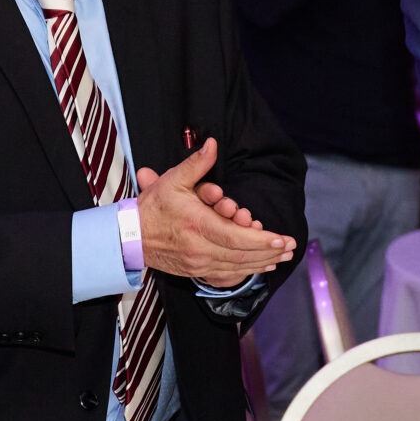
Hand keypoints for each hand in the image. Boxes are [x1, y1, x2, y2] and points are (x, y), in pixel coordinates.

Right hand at [134, 139, 296, 287]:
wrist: (129, 237)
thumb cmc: (153, 207)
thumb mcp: (173, 180)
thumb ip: (197, 164)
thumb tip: (212, 144)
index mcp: (196, 224)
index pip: (236, 237)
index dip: (261, 240)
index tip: (281, 239)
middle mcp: (198, 248)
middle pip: (241, 255)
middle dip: (269, 252)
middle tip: (290, 248)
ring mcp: (197, 264)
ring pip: (236, 267)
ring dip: (262, 263)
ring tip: (282, 258)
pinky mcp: (195, 272)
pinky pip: (226, 276)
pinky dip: (245, 273)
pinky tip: (260, 267)